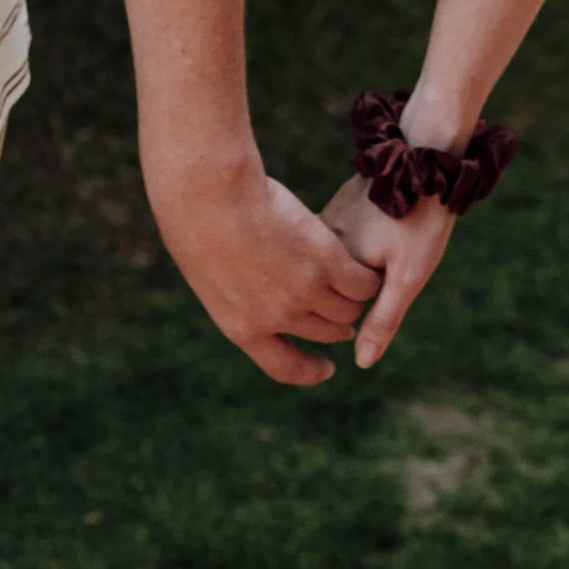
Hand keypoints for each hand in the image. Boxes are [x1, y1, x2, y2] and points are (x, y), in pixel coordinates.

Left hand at [147, 153, 381, 385]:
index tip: (327, 368)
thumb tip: (261, 298)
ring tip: (358, 281)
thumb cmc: (201, 226)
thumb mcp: (212, 276)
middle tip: (345, 305)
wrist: (210, 197)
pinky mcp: (326, 262)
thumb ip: (239, 296)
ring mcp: (304, 291)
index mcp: (244, 328)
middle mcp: (277, 318)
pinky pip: (361, 283)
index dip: (310, 371)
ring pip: (348, 309)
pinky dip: (368, 279)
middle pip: (326, 332)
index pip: (285, 367)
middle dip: (339, 324)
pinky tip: (368, 267)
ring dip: (356, 299)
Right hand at [322, 176, 456, 368]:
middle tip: (396, 248)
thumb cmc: (421, 223)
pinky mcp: (330, 212)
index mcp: (333, 262)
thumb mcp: (408, 277)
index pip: (341, 308)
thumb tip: (362, 362)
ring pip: (332, 269)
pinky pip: (333, 246)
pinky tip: (380, 231)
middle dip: (362, 284)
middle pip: (334, 290)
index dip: (372, 300)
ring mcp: (321, 224)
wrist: (423, 161)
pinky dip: (354, 248)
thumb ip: (383, 320)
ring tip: (389, 240)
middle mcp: (318, 243)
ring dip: (356, 267)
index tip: (397, 267)